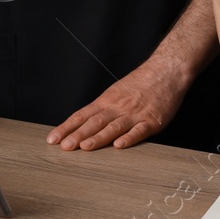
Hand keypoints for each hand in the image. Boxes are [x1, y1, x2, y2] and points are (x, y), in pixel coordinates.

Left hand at [47, 63, 186, 150]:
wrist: (166, 71)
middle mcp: (118, 107)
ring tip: (86, 147)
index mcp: (107, 101)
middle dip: (78, 135)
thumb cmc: (140, 83)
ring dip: (99, 138)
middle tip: (65, 147)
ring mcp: (135, 114)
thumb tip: (81, 124)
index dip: (67, 127)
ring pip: (114, 127)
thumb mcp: (116, 92)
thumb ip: (101, 109)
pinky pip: (139, 131)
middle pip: (95, 122)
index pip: (82, 115)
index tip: (53, 139)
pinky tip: (120, 145)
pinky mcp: (152, 121)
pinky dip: (129, 138)